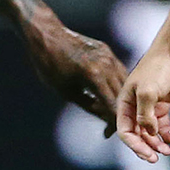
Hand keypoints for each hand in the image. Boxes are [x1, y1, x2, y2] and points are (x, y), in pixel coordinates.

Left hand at [22, 14, 126, 135]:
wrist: (46, 35)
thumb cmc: (50, 65)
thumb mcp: (66, 91)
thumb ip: (88, 105)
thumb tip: (105, 118)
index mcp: (95, 75)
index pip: (112, 104)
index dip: (112, 122)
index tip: (108, 134)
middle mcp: (106, 63)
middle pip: (122, 94)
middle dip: (118, 112)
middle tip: (110, 127)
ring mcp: (108, 55)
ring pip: (123, 82)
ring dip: (120, 98)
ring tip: (110, 112)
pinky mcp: (106, 50)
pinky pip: (118, 71)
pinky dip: (117, 85)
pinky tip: (110, 95)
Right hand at [116, 47, 169, 162]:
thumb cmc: (156, 68)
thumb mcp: (148, 91)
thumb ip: (145, 113)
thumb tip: (149, 133)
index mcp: (124, 104)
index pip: (125, 131)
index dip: (135, 145)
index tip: (148, 154)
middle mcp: (134, 108)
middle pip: (137, 135)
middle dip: (147, 147)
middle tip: (158, 157)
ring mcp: (148, 107)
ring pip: (150, 132)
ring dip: (157, 143)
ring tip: (168, 150)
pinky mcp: (161, 106)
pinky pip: (161, 126)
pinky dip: (166, 134)